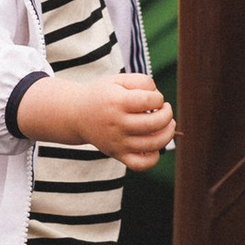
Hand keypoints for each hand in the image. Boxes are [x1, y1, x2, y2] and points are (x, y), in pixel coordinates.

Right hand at [17, 71, 175, 165]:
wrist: (76, 115)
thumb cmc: (103, 95)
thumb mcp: (119, 80)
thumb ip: (142, 82)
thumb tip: (159, 99)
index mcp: (118, 102)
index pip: (150, 101)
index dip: (159, 98)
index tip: (154, 98)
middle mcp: (118, 124)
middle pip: (154, 123)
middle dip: (168, 114)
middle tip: (164, 109)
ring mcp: (118, 142)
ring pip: (153, 144)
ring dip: (168, 133)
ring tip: (167, 125)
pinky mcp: (118, 155)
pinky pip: (141, 164)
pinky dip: (154, 157)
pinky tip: (154, 145)